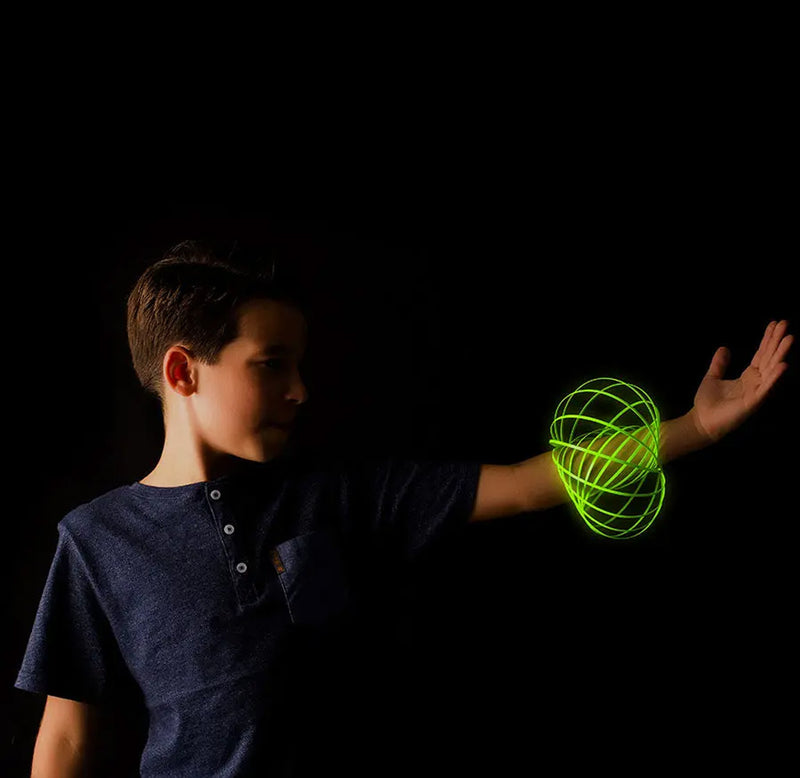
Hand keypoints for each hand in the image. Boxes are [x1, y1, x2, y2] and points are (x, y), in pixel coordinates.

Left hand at [692, 320, 792, 442]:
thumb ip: (720, 364)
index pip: (761, 354)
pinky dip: (775, 377)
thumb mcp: (712, 377)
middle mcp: (755, 382)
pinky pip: (766, 388)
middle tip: (786, 324)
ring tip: (789, 338)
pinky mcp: (752, 402)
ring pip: (771, 370)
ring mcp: (756, 392)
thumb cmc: (708, 402)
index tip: (775, 323)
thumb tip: (724, 348)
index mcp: (748, 376)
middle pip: (769, 358)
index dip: (768, 339)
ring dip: (780, 354)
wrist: (701, 422)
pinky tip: (783, 365)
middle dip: (777, 341)